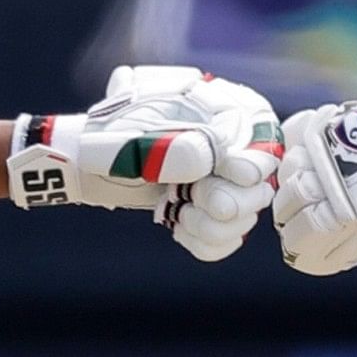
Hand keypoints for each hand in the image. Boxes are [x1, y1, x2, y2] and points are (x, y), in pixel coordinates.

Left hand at [8, 66, 282, 262]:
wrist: (89, 158)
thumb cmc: (115, 133)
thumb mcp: (144, 132)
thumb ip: (178, 145)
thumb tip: (206, 164)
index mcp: (232, 114)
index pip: (267, 145)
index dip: (252, 165)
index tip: (225, 170)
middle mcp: (237, 149)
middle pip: (260, 191)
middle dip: (225, 202)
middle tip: (192, 196)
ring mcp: (226, 184)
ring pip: (244, 221)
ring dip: (211, 226)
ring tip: (178, 213)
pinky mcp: (211, 213)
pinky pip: (227, 241)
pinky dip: (204, 243)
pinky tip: (178, 227)